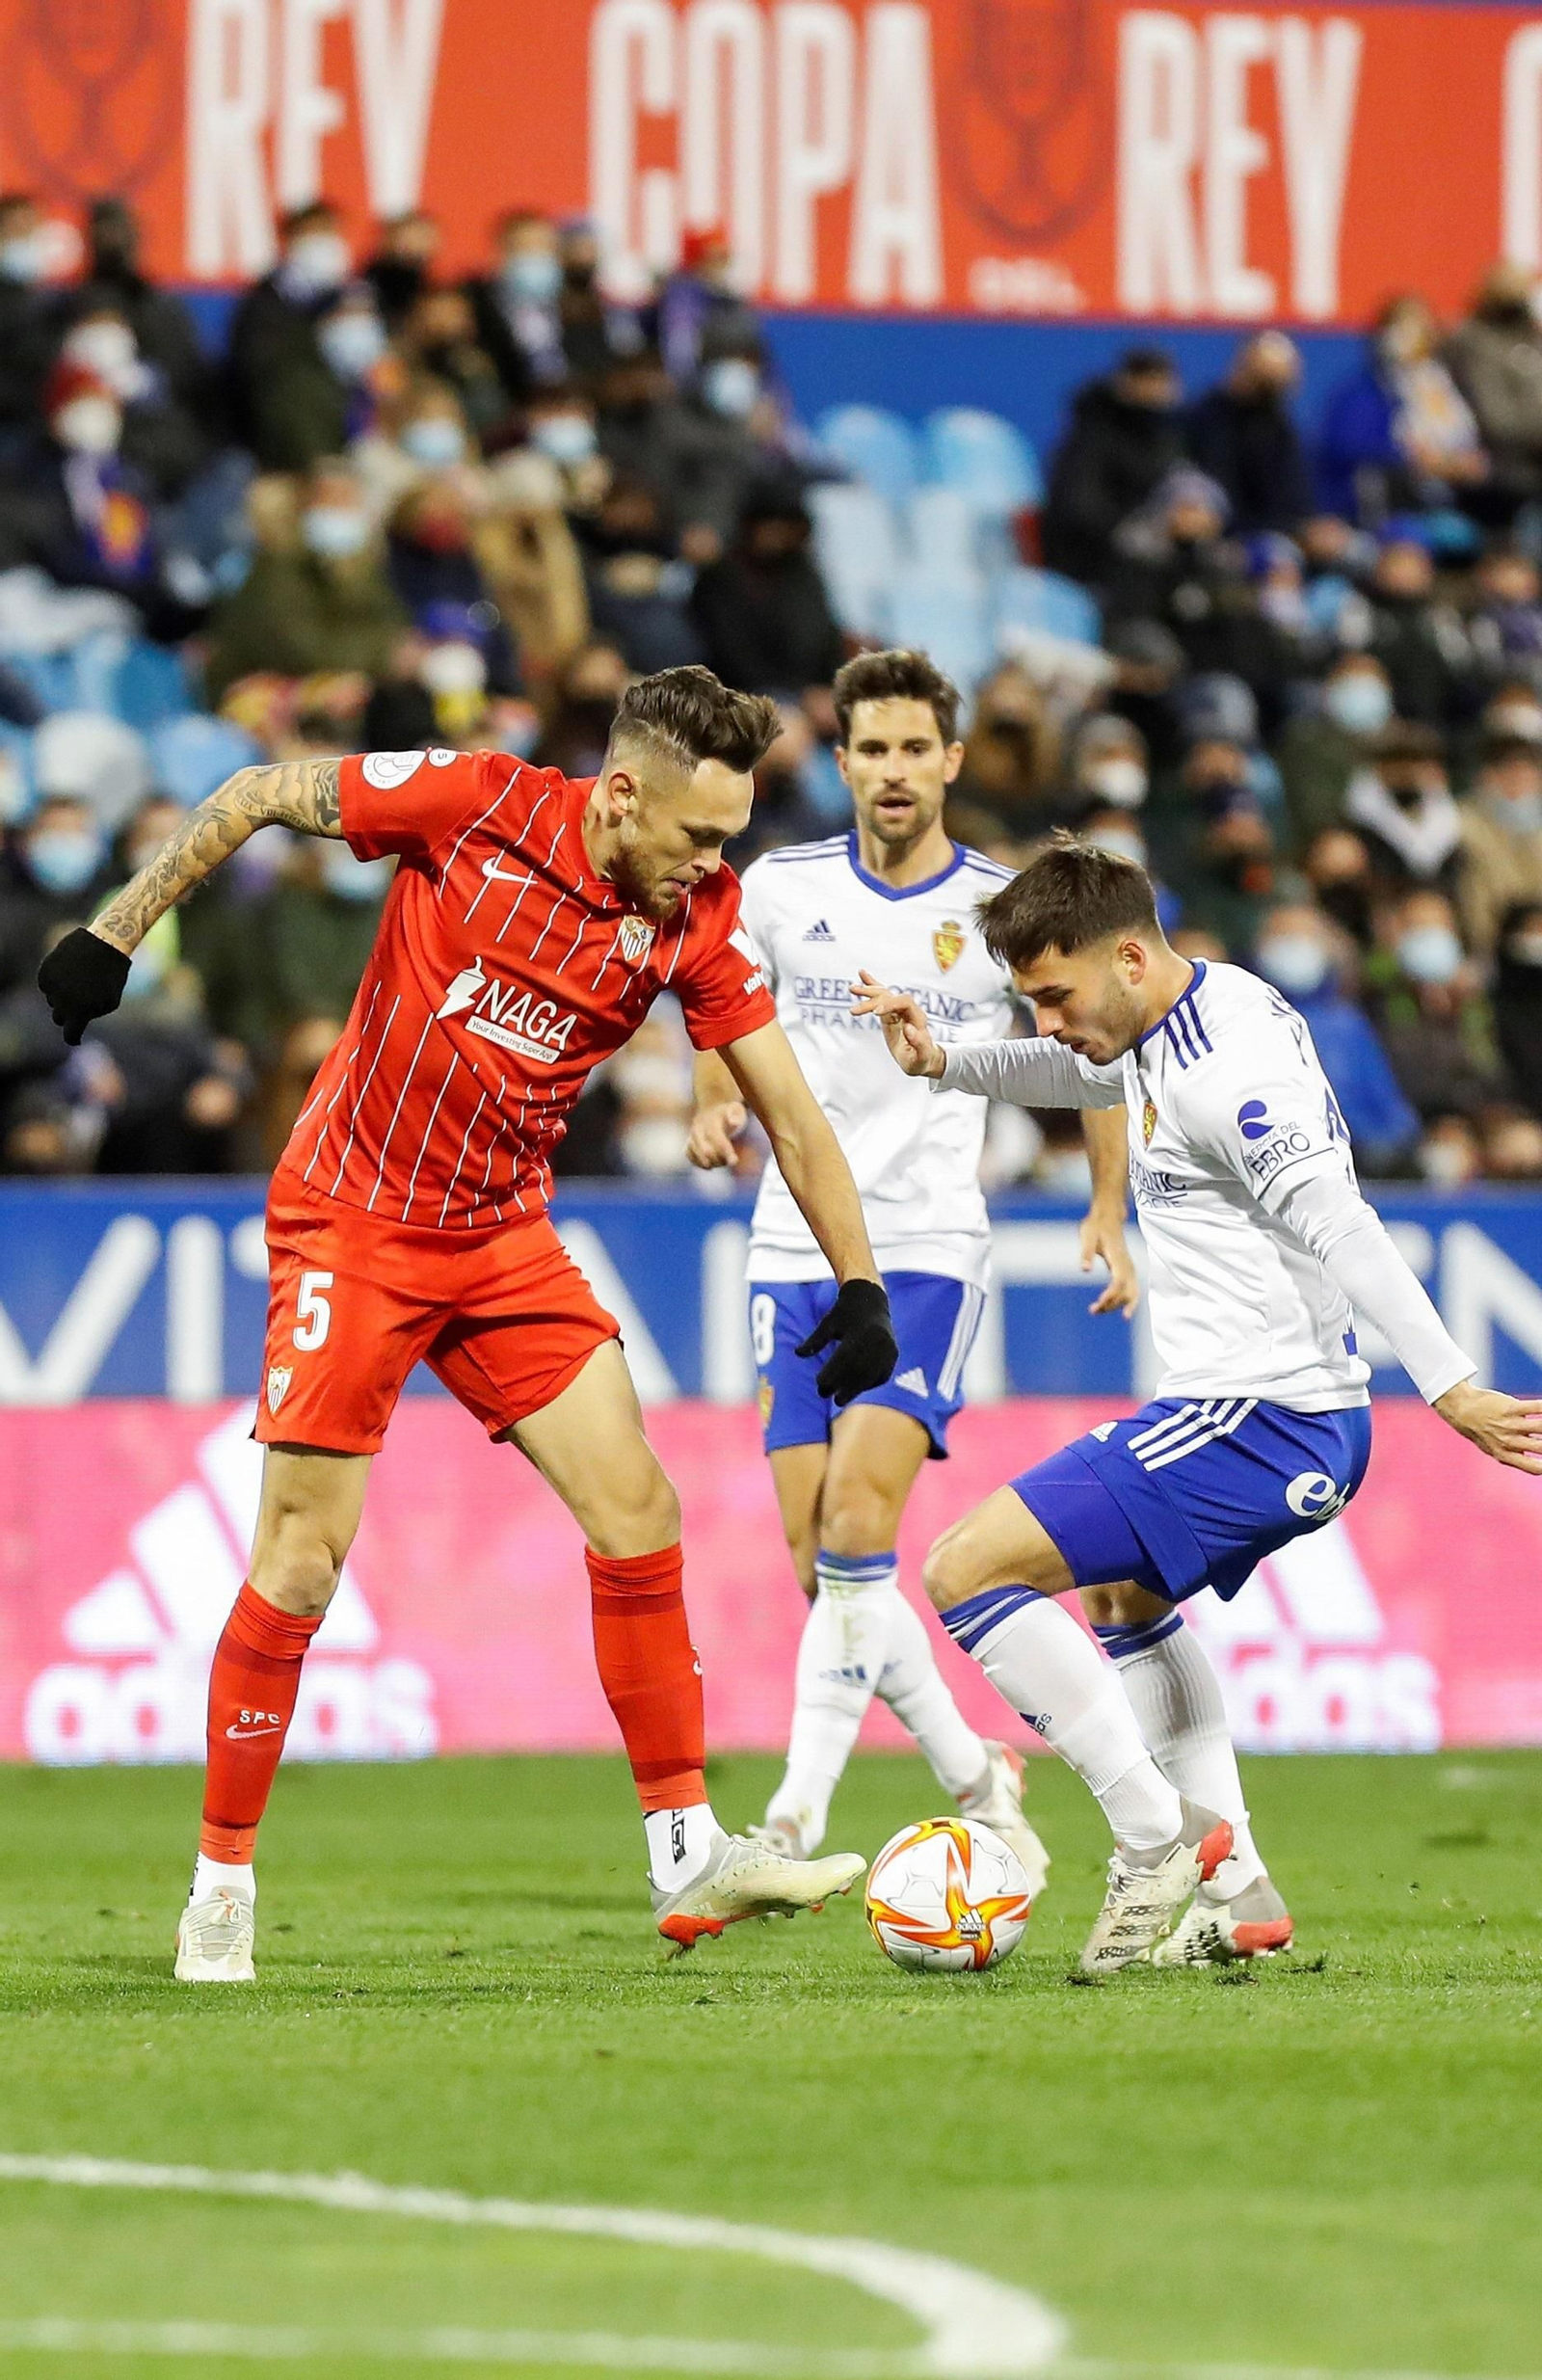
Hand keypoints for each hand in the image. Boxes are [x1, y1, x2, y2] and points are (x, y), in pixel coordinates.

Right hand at [37, 928, 131, 1046]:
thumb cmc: (112, 975)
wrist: (104, 943)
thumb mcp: (110, 1001)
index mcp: (80, 1011)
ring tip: (78, 983)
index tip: (75, 1038)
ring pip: (52, 1001)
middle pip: (59, 1018)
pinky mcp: (45, 971)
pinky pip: (46, 985)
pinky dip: (55, 984)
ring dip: (62, 997)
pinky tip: (68, 974)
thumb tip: (77, 1021)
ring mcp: (52, 986)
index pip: (70, 1035)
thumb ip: (92, 1014)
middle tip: (79, 1006)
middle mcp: (62, 1001)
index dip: (73, 1038)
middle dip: (68, 1016)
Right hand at [687, 1099, 746, 1170]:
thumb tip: (734, 1122)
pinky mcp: (688, 1142)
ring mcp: (692, 1136)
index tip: (734, 1162)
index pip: (718, 1140)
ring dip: (712, 1163)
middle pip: (706, 1151)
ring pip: (698, 1155)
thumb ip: (735, 1115)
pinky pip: (689, 1155)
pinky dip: (700, 1163)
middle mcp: (698, 1129)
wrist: (712, 1108)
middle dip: (720, 1160)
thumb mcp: (736, 1108)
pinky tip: (711, 1164)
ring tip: (721, 1161)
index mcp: (711, 1122)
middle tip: (729, 1160)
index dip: (726, 1152)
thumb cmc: (728, 1112)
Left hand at [796, 1278, 897, 1406]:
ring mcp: (888, 1348)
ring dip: (854, 1390)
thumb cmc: (844, 1313)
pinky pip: (881, 1375)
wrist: (871, 1300)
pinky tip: (853, 1391)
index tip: (819, 1385)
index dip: (832, 1373)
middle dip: (842, 1386)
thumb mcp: (828, 1323)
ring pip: (870, 1375)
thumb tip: (798, 1353)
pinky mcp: (893, 1355)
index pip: (845, 1358)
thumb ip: (815, 1340)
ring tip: (839, 1400)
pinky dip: (867, 1385)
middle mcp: (878, 1340)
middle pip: (858, 1370)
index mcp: (861, 1330)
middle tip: (825, 1395)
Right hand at [851, 972, 944, 1077]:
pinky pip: (881, 996)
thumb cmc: (922, 1060)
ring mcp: (899, 1009)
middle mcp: (908, 1010)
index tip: (875, 1012)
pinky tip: (861, 975)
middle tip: (854, 1010)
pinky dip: (872, 985)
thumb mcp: (921, 1057)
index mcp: (917, 1018)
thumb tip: (908, 1028)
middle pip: (890, 997)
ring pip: (883, 994)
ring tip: (851, 988)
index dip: (890, 1004)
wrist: (924, 1058)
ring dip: (868, 990)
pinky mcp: (890, 1012)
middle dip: (872, 1000)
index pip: (905, 1002)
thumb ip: (919, 1043)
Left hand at [1080, 1208, 1139, 1316]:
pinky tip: (1107, 1307)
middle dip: (1114, 1303)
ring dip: (1116, 1304)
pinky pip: (1129, 1290)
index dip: (1112, 1293)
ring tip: (1095, 1311)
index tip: (1100, 1302)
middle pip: (1128, 1291)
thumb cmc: (1096, 1226)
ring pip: (1130, 1293)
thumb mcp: (1087, 1236)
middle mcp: (1127, 1265)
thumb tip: (1084, 1269)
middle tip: (1095, 1311)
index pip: (1119, 1281)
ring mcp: (1128, 1269)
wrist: (1107, 1217)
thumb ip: (1086, 1252)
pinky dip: (1122, 1301)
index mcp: (1118, 1257)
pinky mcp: (1125, 1271)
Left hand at [1433, 1380, 1541, 1473]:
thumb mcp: (1496, 1449)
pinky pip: (1535, 1408)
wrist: (1461, 1410)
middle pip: (1541, 1447)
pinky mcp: (1510, 1408)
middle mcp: (1509, 1442)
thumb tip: (1538, 1459)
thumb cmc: (1483, 1431)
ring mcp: (1509, 1425)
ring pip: (1541, 1427)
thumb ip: (1516, 1455)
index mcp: (1506, 1456)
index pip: (1534, 1468)